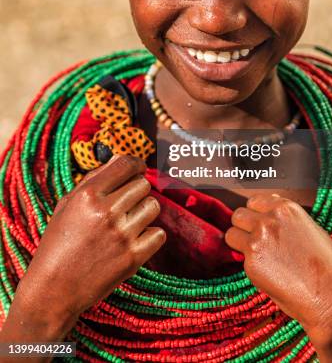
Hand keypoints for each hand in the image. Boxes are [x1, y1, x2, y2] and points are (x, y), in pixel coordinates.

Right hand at [15, 154, 165, 324]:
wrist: (53, 290)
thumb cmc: (58, 244)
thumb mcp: (67, 205)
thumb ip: (93, 179)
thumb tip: (119, 158)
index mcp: (88, 195)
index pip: (125, 164)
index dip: (136, 164)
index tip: (138, 168)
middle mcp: (107, 211)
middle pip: (143, 184)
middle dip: (137, 190)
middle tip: (127, 203)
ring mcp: (122, 235)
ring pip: (154, 206)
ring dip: (144, 211)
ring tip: (129, 222)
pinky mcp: (133, 257)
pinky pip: (159, 234)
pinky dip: (150, 236)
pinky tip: (134, 241)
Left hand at [225, 193, 331, 341]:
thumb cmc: (328, 266)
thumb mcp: (311, 229)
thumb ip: (287, 220)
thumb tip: (271, 216)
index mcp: (286, 208)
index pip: (254, 201)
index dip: (256, 214)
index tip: (260, 223)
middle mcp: (269, 220)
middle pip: (239, 215)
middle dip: (244, 226)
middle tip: (255, 240)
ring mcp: (257, 240)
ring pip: (231, 234)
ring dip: (240, 243)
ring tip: (257, 256)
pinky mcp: (251, 263)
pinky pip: (241, 259)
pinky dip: (250, 266)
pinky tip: (268, 273)